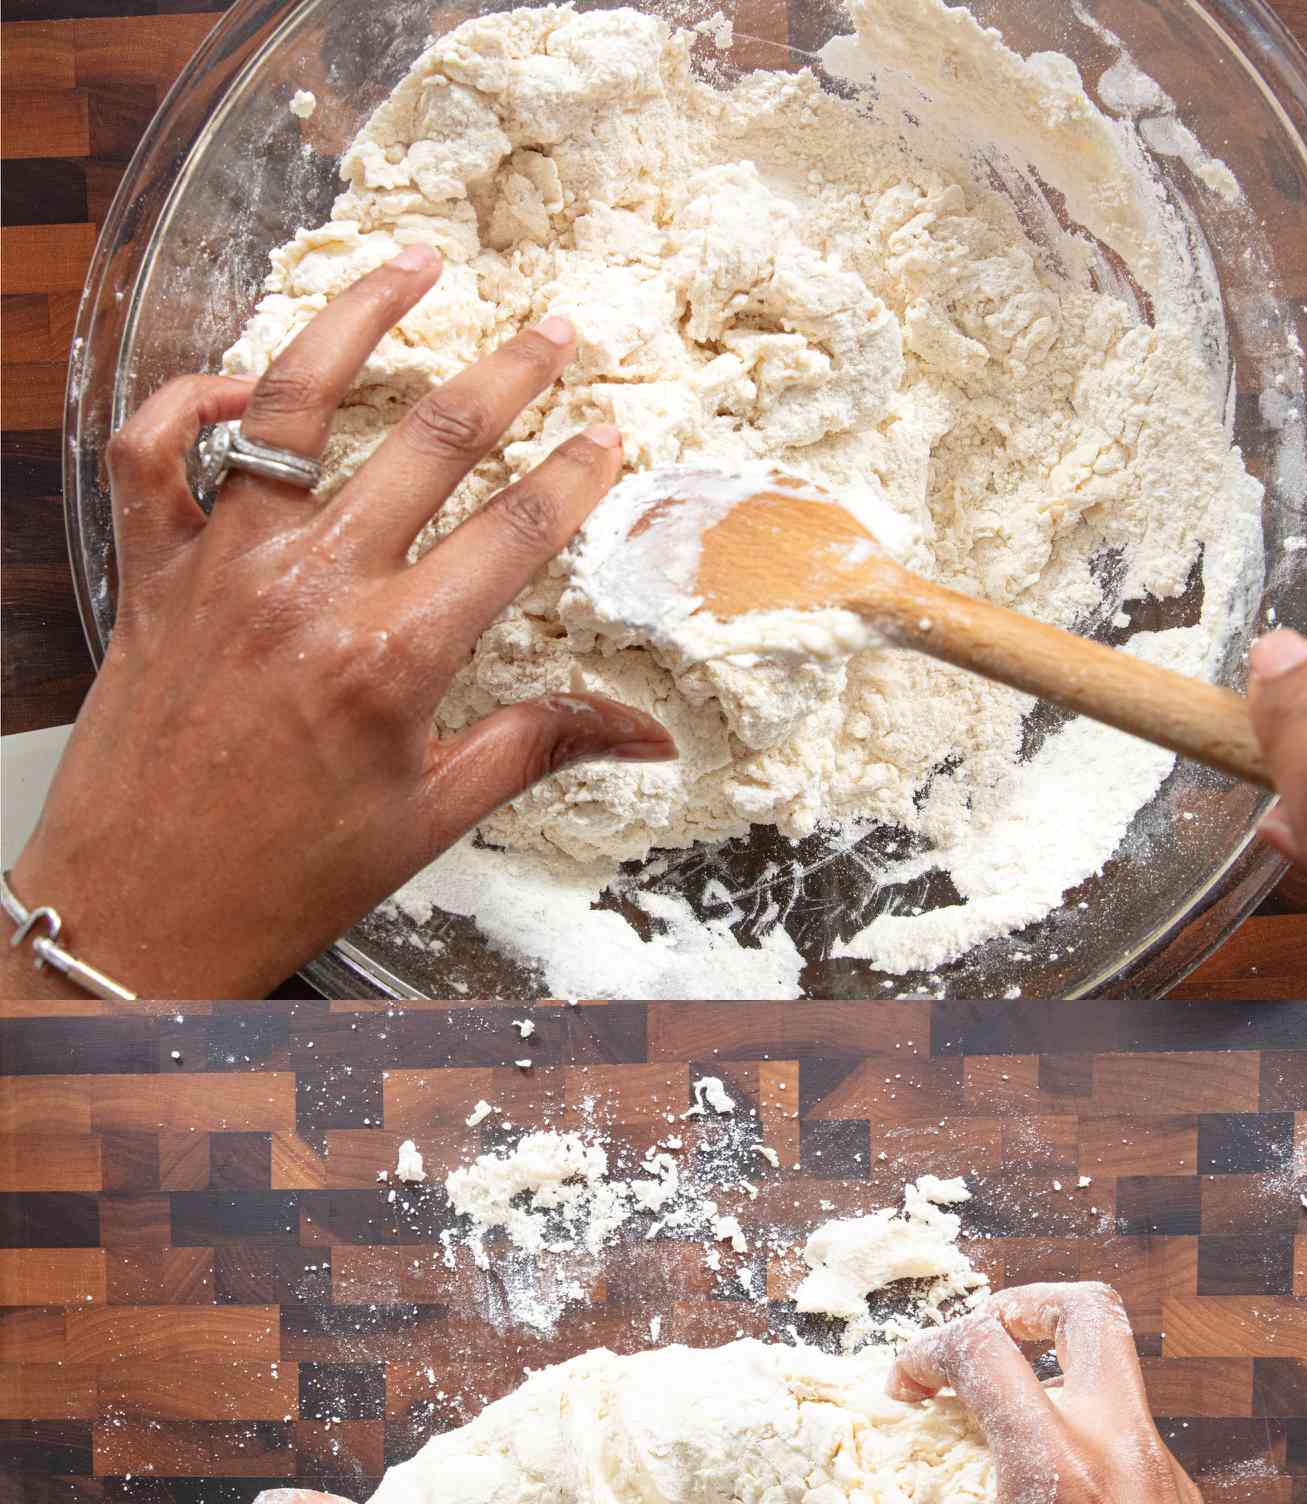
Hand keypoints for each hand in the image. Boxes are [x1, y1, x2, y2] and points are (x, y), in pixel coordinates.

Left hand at [8, 246, 674, 998]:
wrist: (138, 910)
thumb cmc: (287, 878)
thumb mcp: (429, 820)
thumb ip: (535, 747)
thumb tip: (645, 734)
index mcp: (394, 656)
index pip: (514, 533)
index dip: (576, 475)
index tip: (610, 434)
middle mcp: (312, 587)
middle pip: (431, 440)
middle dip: (510, 373)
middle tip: (555, 331)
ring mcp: (224, 565)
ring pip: (294, 401)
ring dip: (361, 320)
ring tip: (414, 267)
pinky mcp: (153, 569)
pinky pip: (155, 450)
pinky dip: (194, 399)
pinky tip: (245, 383)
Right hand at [867, 1284, 1306, 1503]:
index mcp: (1058, 1468)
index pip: (985, 1348)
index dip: (928, 1351)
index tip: (904, 1392)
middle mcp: (1120, 1448)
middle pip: (1085, 1310)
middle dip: (1020, 1306)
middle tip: (977, 1350)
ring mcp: (1163, 1472)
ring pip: (1111, 1371)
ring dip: (1050, 1376)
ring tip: (1000, 1435)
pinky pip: (1127, 1432)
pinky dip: (1079, 1434)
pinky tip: (1046, 1503)